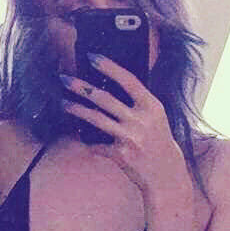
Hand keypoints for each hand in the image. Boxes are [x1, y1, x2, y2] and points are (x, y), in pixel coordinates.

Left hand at [60, 55, 191, 202]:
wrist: (166, 172)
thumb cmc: (157, 141)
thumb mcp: (154, 117)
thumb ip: (137, 103)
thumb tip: (108, 87)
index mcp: (153, 106)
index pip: (129, 80)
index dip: (110, 67)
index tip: (92, 57)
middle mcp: (142, 120)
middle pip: (105, 99)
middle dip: (82, 87)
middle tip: (64, 79)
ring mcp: (131, 137)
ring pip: (96, 119)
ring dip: (77, 110)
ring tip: (63, 103)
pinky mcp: (121, 154)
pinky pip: (97, 145)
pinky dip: (88, 142)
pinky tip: (81, 139)